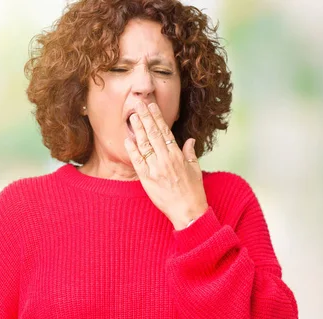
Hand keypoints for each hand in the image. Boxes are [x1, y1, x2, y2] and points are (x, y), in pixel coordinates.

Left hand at [124, 101, 207, 229]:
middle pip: (153, 133)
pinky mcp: (147, 179)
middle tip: (138, 103)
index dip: (157, 117)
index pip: (165, 131)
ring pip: (144, 144)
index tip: (151, 106)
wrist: (187, 211)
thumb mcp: (195, 169)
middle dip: (145, 117)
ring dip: (137, 129)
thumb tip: (189, 140)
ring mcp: (155, 169)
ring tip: (132, 116)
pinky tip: (128, 139)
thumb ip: (190, 153)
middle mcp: (166, 159)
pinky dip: (132, 150)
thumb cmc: (193, 191)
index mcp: (177, 155)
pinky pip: (138, 162)